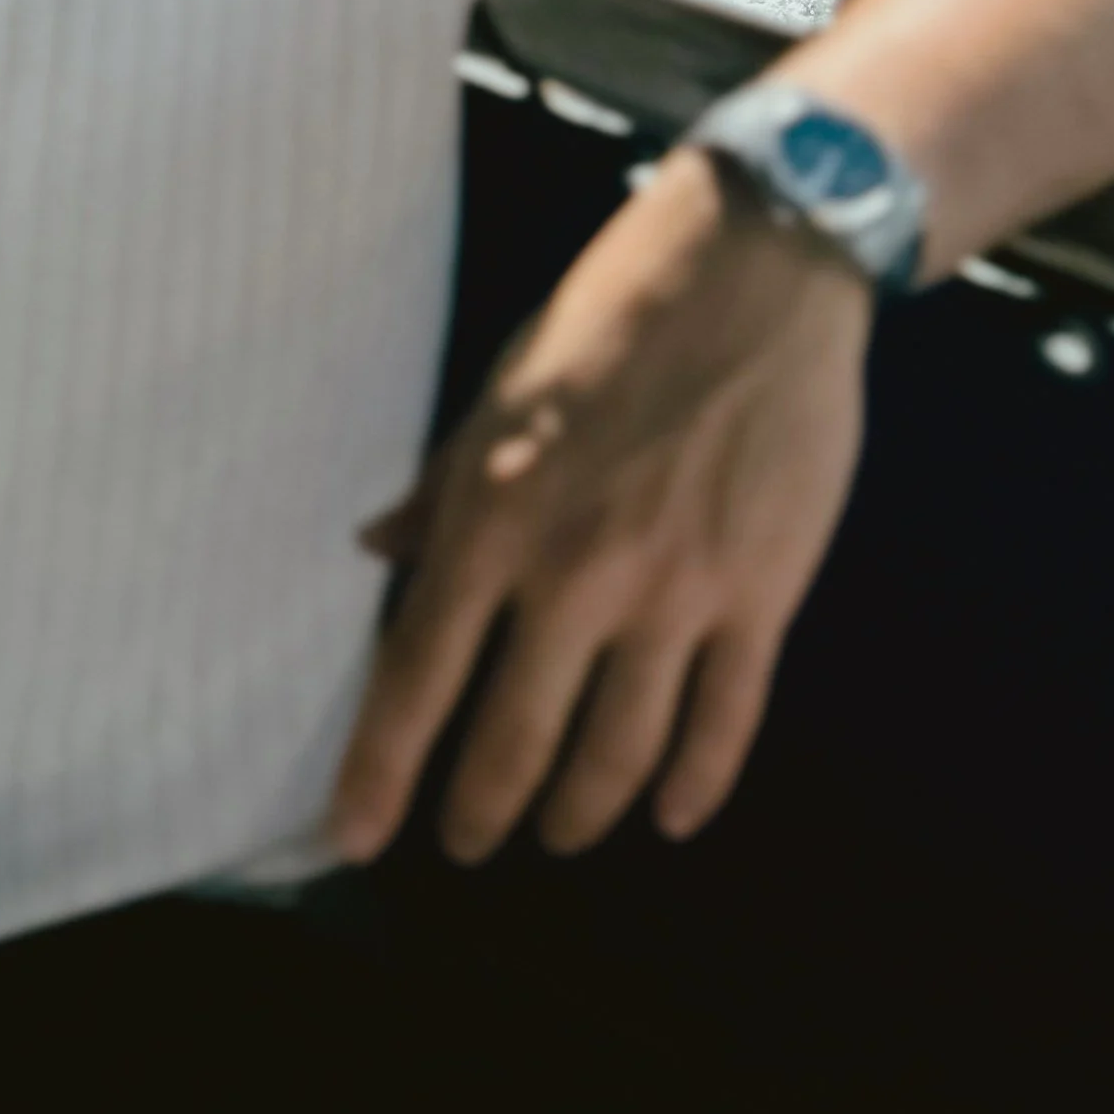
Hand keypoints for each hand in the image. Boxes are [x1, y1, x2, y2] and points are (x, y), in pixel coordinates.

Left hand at [329, 156, 872, 866]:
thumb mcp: (499, 394)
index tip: (352, 837)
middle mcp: (578, 571)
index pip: (418, 675)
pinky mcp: (761, 592)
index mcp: (495, 517)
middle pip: (516, 738)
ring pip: (619, 750)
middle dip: (481, 810)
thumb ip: (441, 489)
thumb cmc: (610, 320)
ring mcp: (677, 590)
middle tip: (464, 845)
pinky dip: (695, 784)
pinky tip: (673, 815)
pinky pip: (723, 719)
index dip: (380, 771)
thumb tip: (374, 551)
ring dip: (582, 810)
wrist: (754, 268)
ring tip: (561, 834)